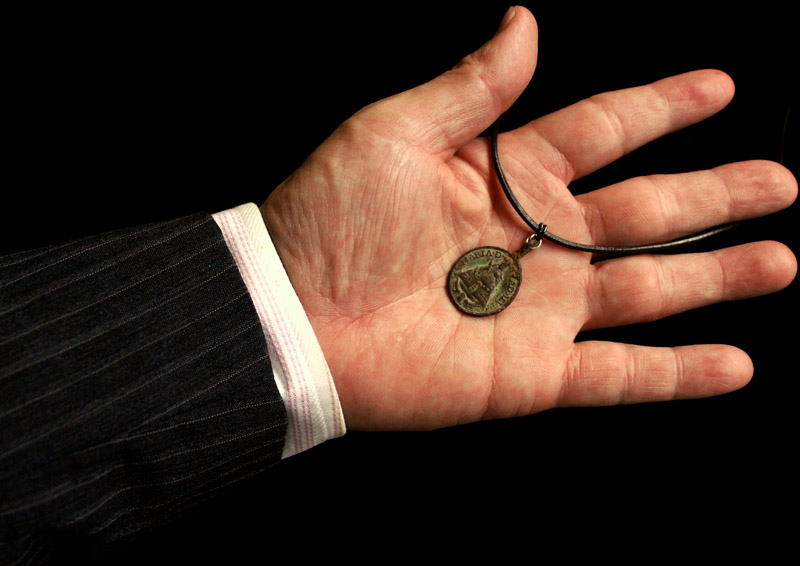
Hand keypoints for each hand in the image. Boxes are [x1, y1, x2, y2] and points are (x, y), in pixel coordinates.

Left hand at [261, 6, 796, 430]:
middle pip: (647, 210)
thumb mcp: (396, 131)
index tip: (717, 87)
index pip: (604, 130)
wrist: (296, 317)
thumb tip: (523, 20)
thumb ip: (472, 85)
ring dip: (716, 276)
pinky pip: (619, 374)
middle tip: (780, 181)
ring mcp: (541, 309)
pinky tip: (733, 363)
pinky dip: (676, 373)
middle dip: (714, 194)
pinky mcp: (533, 372)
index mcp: (507, 176)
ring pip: (649, 290)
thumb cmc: (331, 221)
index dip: (661, 108)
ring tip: (780, 259)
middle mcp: (535, 242)